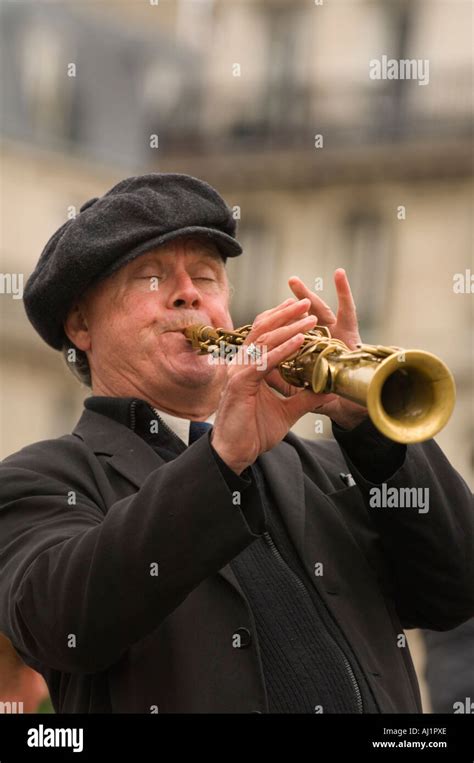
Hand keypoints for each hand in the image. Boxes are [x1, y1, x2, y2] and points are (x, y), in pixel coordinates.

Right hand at [211, 298, 325, 472]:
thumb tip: (327, 389)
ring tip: (309, 317)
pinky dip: (284, 349)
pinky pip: (265, 361)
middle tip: (308, 302)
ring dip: (289, 326)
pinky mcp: (241, 383)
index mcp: (250, 366)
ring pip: (265, 340)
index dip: (281, 319)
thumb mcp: (287, 412)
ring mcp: (239, 372)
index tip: (301, 309)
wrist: (236, 453)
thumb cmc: (254, 431)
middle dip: (286, 314)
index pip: (264, 334)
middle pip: (263, 329)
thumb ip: (305, 398)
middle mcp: (242, 364)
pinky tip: (300, 340)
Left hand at [265, 269, 367, 429]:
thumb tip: (258, 367)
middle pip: (301, 318)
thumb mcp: (297, 388)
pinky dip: (344, 291)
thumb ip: (281, 378)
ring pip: (319, 309)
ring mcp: (335, 334)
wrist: (351, 408)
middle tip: (287, 283)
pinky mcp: (350, 332)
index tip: (265, 313)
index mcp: (306, 351)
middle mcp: (321, 339)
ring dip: (307, 293)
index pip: (289, 332)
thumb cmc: (326, 399)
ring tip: (295, 279)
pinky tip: (339, 273)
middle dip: (292, 303)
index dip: (279, 322)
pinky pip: (348, 310)